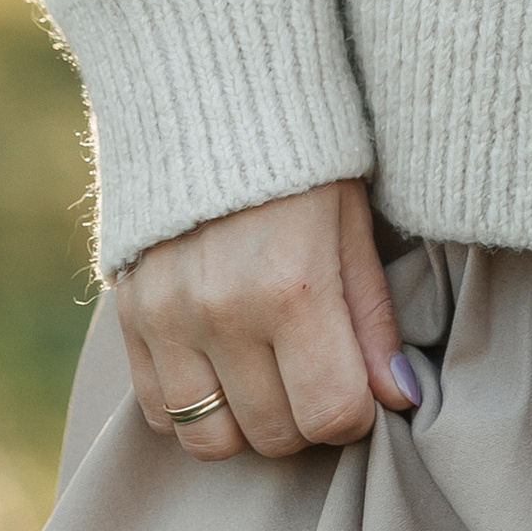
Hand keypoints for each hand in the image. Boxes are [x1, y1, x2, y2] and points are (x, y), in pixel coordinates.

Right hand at [115, 177, 415, 460]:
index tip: (357, 385)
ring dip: (246, 423)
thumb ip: (372, 318)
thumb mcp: (352, 222)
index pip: (330, 413)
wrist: (212, 90)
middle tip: (315, 371)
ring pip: (210, 440)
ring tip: (267, 375)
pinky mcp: (131, 318)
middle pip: (273, 434)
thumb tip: (400, 397)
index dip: (354, 412)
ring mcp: (169, 319)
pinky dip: (192, 406)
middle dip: (305, 416)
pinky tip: (219, 365)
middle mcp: (225, 312)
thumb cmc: (304, 156)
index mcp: (294, 285)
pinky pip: (157, 413)